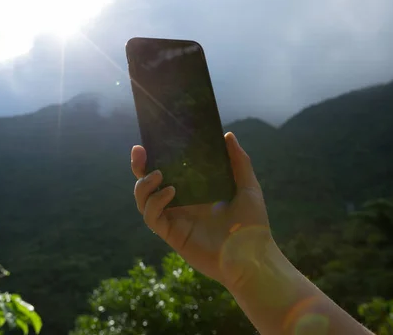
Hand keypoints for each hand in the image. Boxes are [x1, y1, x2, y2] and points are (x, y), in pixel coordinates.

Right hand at [131, 132, 273, 288]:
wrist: (253, 256)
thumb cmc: (253, 224)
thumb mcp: (248, 187)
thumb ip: (239, 161)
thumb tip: (227, 136)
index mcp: (193, 190)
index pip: (168, 171)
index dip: (155, 158)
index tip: (148, 142)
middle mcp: (180, 204)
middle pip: (148, 184)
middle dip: (139, 167)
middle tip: (140, 152)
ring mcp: (175, 219)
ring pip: (144, 200)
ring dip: (144, 185)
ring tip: (159, 174)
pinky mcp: (172, 235)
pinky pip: (152, 218)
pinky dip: (155, 202)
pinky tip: (171, 192)